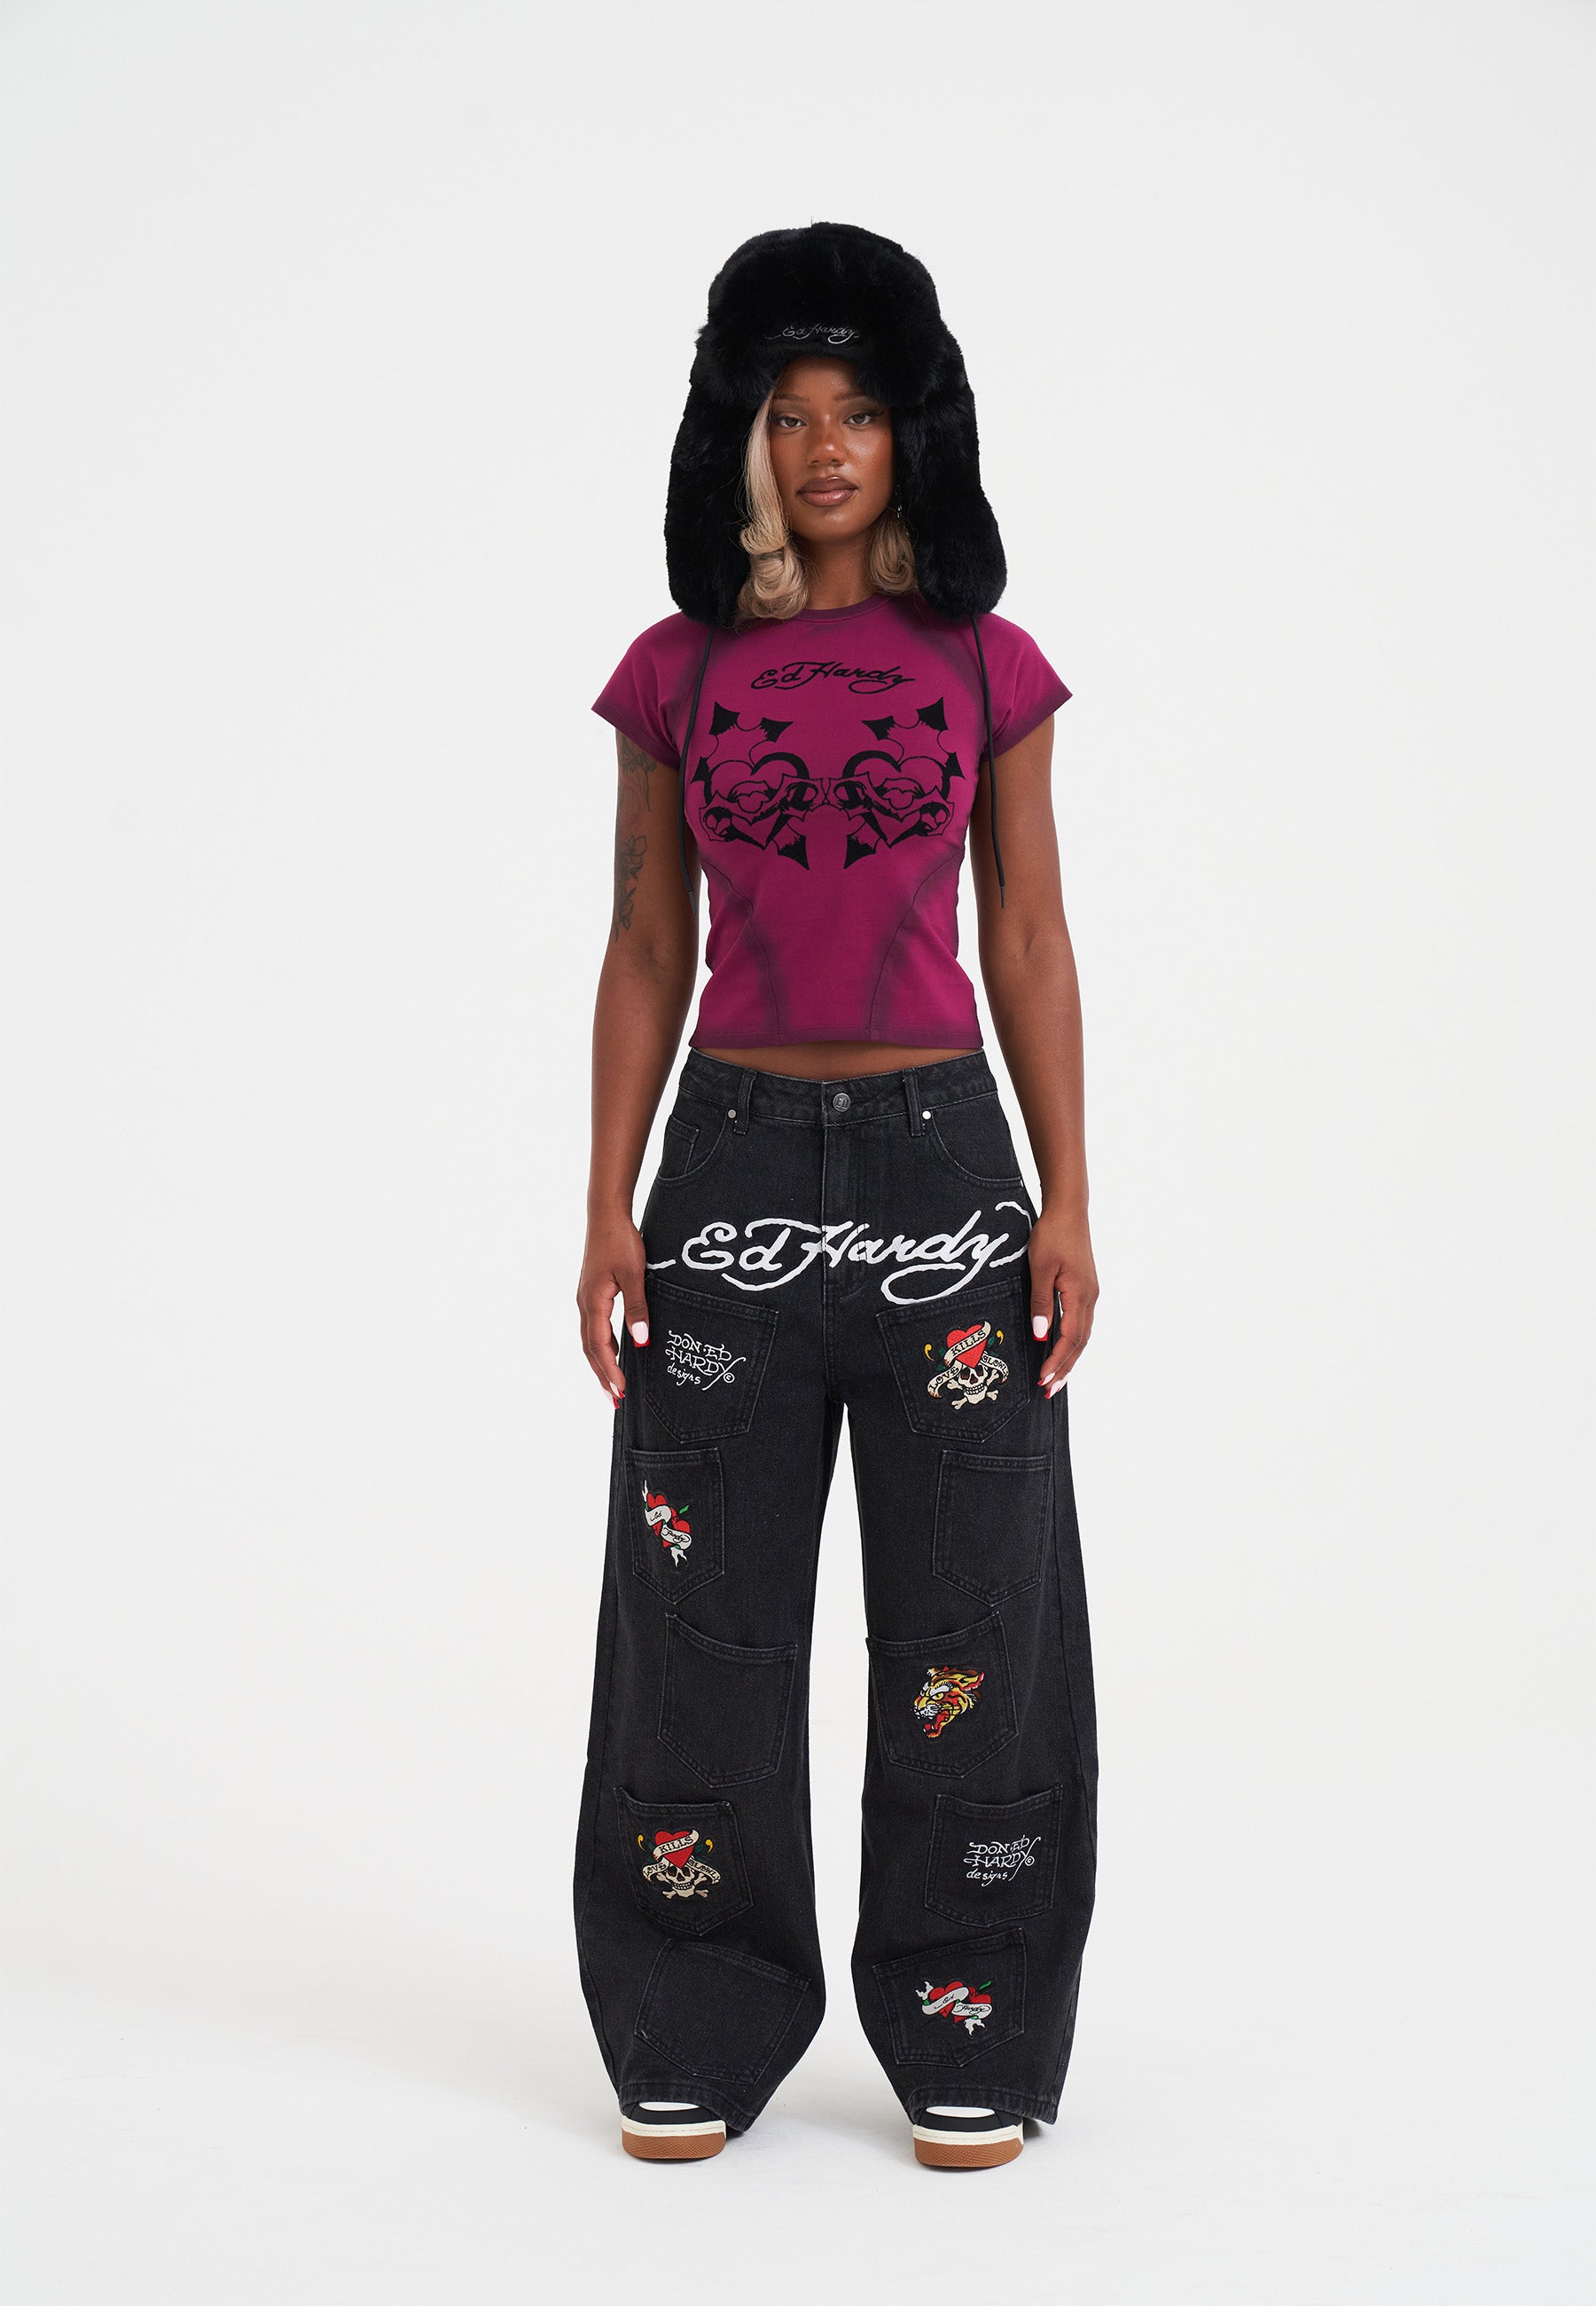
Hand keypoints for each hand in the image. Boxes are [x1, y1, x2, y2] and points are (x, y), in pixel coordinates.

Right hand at [578, 1214, 650, 1403]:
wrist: (606, 1215)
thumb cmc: (621, 1241)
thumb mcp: (634, 1274)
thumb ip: (637, 1308)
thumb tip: (641, 1342)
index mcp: (593, 1302)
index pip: (599, 1346)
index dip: (610, 1371)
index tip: (621, 1391)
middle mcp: (584, 1304)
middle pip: (590, 1349)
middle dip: (602, 1376)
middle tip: (615, 1400)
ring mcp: (585, 1298)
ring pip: (589, 1340)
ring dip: (600, 1363)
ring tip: (612, 1384)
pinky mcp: (590, 1293)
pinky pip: (593, 1328)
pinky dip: (600, 1346)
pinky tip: (612, 1352)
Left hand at [1028, 1206, 1097, 1396]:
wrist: (1069, 1211)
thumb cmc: (1052, 1235)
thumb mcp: (1040, 1268)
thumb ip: (1041, 1302)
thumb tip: (1041, 1335)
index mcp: (1080, 1295)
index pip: (1069, 1339)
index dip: (1057, 1361)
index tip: (1044, 1380)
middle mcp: (1090, 1298)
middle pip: (1080, 1343)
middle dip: (1065, 1368)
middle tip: (1050, 1390)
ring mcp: (1090, 1293)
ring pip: (1083, 1335)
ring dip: (1070, 1357)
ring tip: (1057, 1377)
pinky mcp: (1086, 1288)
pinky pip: (1082, 1323)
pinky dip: (1073, 1341)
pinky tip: (1063, 1348)